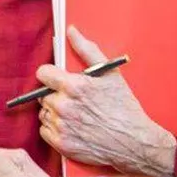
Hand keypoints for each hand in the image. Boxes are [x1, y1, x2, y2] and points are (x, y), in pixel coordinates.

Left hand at [36, 26, 176, 176]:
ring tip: (74, 114)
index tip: (56, 79)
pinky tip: (71, 127)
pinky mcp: (62, 144)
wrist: (134, 141)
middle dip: (55, 94)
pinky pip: (45, 131)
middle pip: (43, 95)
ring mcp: (62, 126)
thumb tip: (71, 31)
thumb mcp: (109, 73)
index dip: (50, 74)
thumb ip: (87, 49)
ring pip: (44, 113)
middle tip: (73, 100)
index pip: (43, 73)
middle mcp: (64, 106)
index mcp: (74, 86)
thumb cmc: (124, 106)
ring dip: (54, 112)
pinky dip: (54, 129)